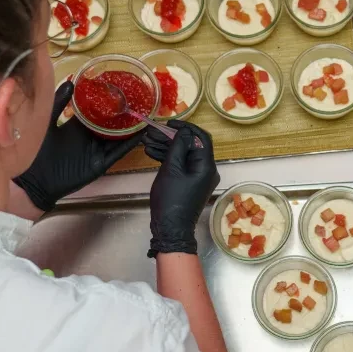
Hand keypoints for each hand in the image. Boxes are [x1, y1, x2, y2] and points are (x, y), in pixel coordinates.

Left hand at [13, 81, 142, 211]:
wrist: (34, 179)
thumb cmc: (36, 150)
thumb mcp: (47, 121)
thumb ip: (58, 103)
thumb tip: (70, 81)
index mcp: (77, 126)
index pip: (96, 110)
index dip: (106, 99)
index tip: (117, 85)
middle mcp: (89, 137)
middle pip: (110, 122)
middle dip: (122, 111)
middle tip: (137, 95)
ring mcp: (96, 150)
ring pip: (118, 136)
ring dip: (131, 126)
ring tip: (145, 112)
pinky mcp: (100, 164)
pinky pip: (117, 152)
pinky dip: (129, 143)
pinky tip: (140, 133)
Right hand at [143, 121, 218, 256]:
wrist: (171, 229)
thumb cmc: (171, 200)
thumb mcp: (172, 169)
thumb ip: (178, 147)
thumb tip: (184, 131)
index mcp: (206, 165)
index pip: (201, 137)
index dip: (185, 127)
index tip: (169, 122)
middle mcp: (206, 169)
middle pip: (190, 145)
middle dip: (170, 137)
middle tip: (151, 132)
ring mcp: (198, 177)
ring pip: (183, 155)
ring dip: (166, 147)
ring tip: (146, 141)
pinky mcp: (190, 183)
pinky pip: (180, 165)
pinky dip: (167, 159)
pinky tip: (151, 153)